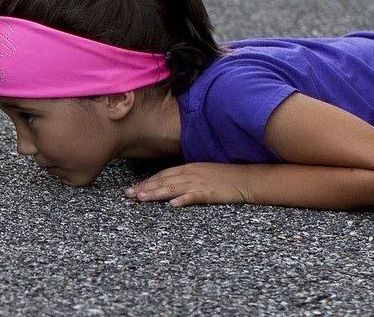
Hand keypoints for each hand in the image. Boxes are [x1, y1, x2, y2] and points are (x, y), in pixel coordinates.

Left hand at [124, 162, 252, 206]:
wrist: (246, 179)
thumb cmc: (225, 177)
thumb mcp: (202, 173)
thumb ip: (186, 177)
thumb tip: (171, 186)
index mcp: (188, 168)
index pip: (162, 175)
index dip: (147, 181)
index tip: (133, 188)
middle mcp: (190, 173)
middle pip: (163, 181)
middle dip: (144, 187)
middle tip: (128, 194)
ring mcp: (199, 183)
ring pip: (172, 188)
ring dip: (155, 193)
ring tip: (141, 198)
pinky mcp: (209, 193)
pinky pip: (193, 196)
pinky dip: (182, 200)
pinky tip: (172, 205)